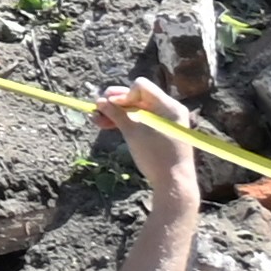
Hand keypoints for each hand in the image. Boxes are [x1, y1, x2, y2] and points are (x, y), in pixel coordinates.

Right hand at [92, 78, 202, 205]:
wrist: (173, 183)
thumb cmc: (155, 156)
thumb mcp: (132, 132)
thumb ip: (116, 113)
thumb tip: (99, 101)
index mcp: (168, 106)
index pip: (141, 86)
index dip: (123, 93)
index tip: (112, 106)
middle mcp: (169, 110)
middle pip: (137, 96)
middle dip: (116, 103)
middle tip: (98, 108)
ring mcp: (165, 121)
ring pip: (135, 109)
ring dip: (117, 113)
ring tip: (97, 120)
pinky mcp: (161, 131)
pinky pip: (141, 120)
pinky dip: (126, 122)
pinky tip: (108, 125)